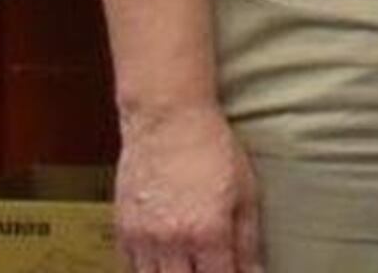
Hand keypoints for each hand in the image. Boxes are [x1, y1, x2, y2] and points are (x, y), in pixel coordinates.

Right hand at [114, 101, 259, 272]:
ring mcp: (142, 237)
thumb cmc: (211, 148)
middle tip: (212, 268)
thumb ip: (248, 239)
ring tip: (191, 266)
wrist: (167, 119)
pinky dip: (149, 270)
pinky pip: (132, 266)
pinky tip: (167, 263)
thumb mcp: (246, 191)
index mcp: (207, 232)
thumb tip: (255, 271)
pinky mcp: (122, 230)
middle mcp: (171, 241)